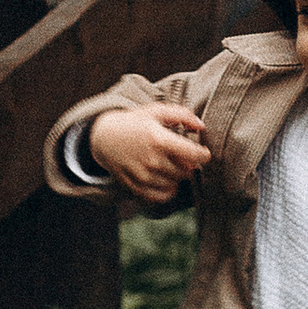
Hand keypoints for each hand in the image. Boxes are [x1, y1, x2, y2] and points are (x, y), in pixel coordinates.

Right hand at [85, 102, 210, 202]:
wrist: (104, 137)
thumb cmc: (134, 122)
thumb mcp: (156, 111)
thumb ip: (182, 115)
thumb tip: (201, 126)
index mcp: (158, 139)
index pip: (193, 154)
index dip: (203, 155)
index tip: (203, 153)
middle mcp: (152, 160)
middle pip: (186, 171)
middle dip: (189, 164)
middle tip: (182, 157)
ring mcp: (143, 176)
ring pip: (175, 184)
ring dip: (177, 176)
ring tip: (170, 165)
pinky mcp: (135, 187)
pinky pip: (161, 197)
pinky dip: (168, 191)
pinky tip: (165, 180)